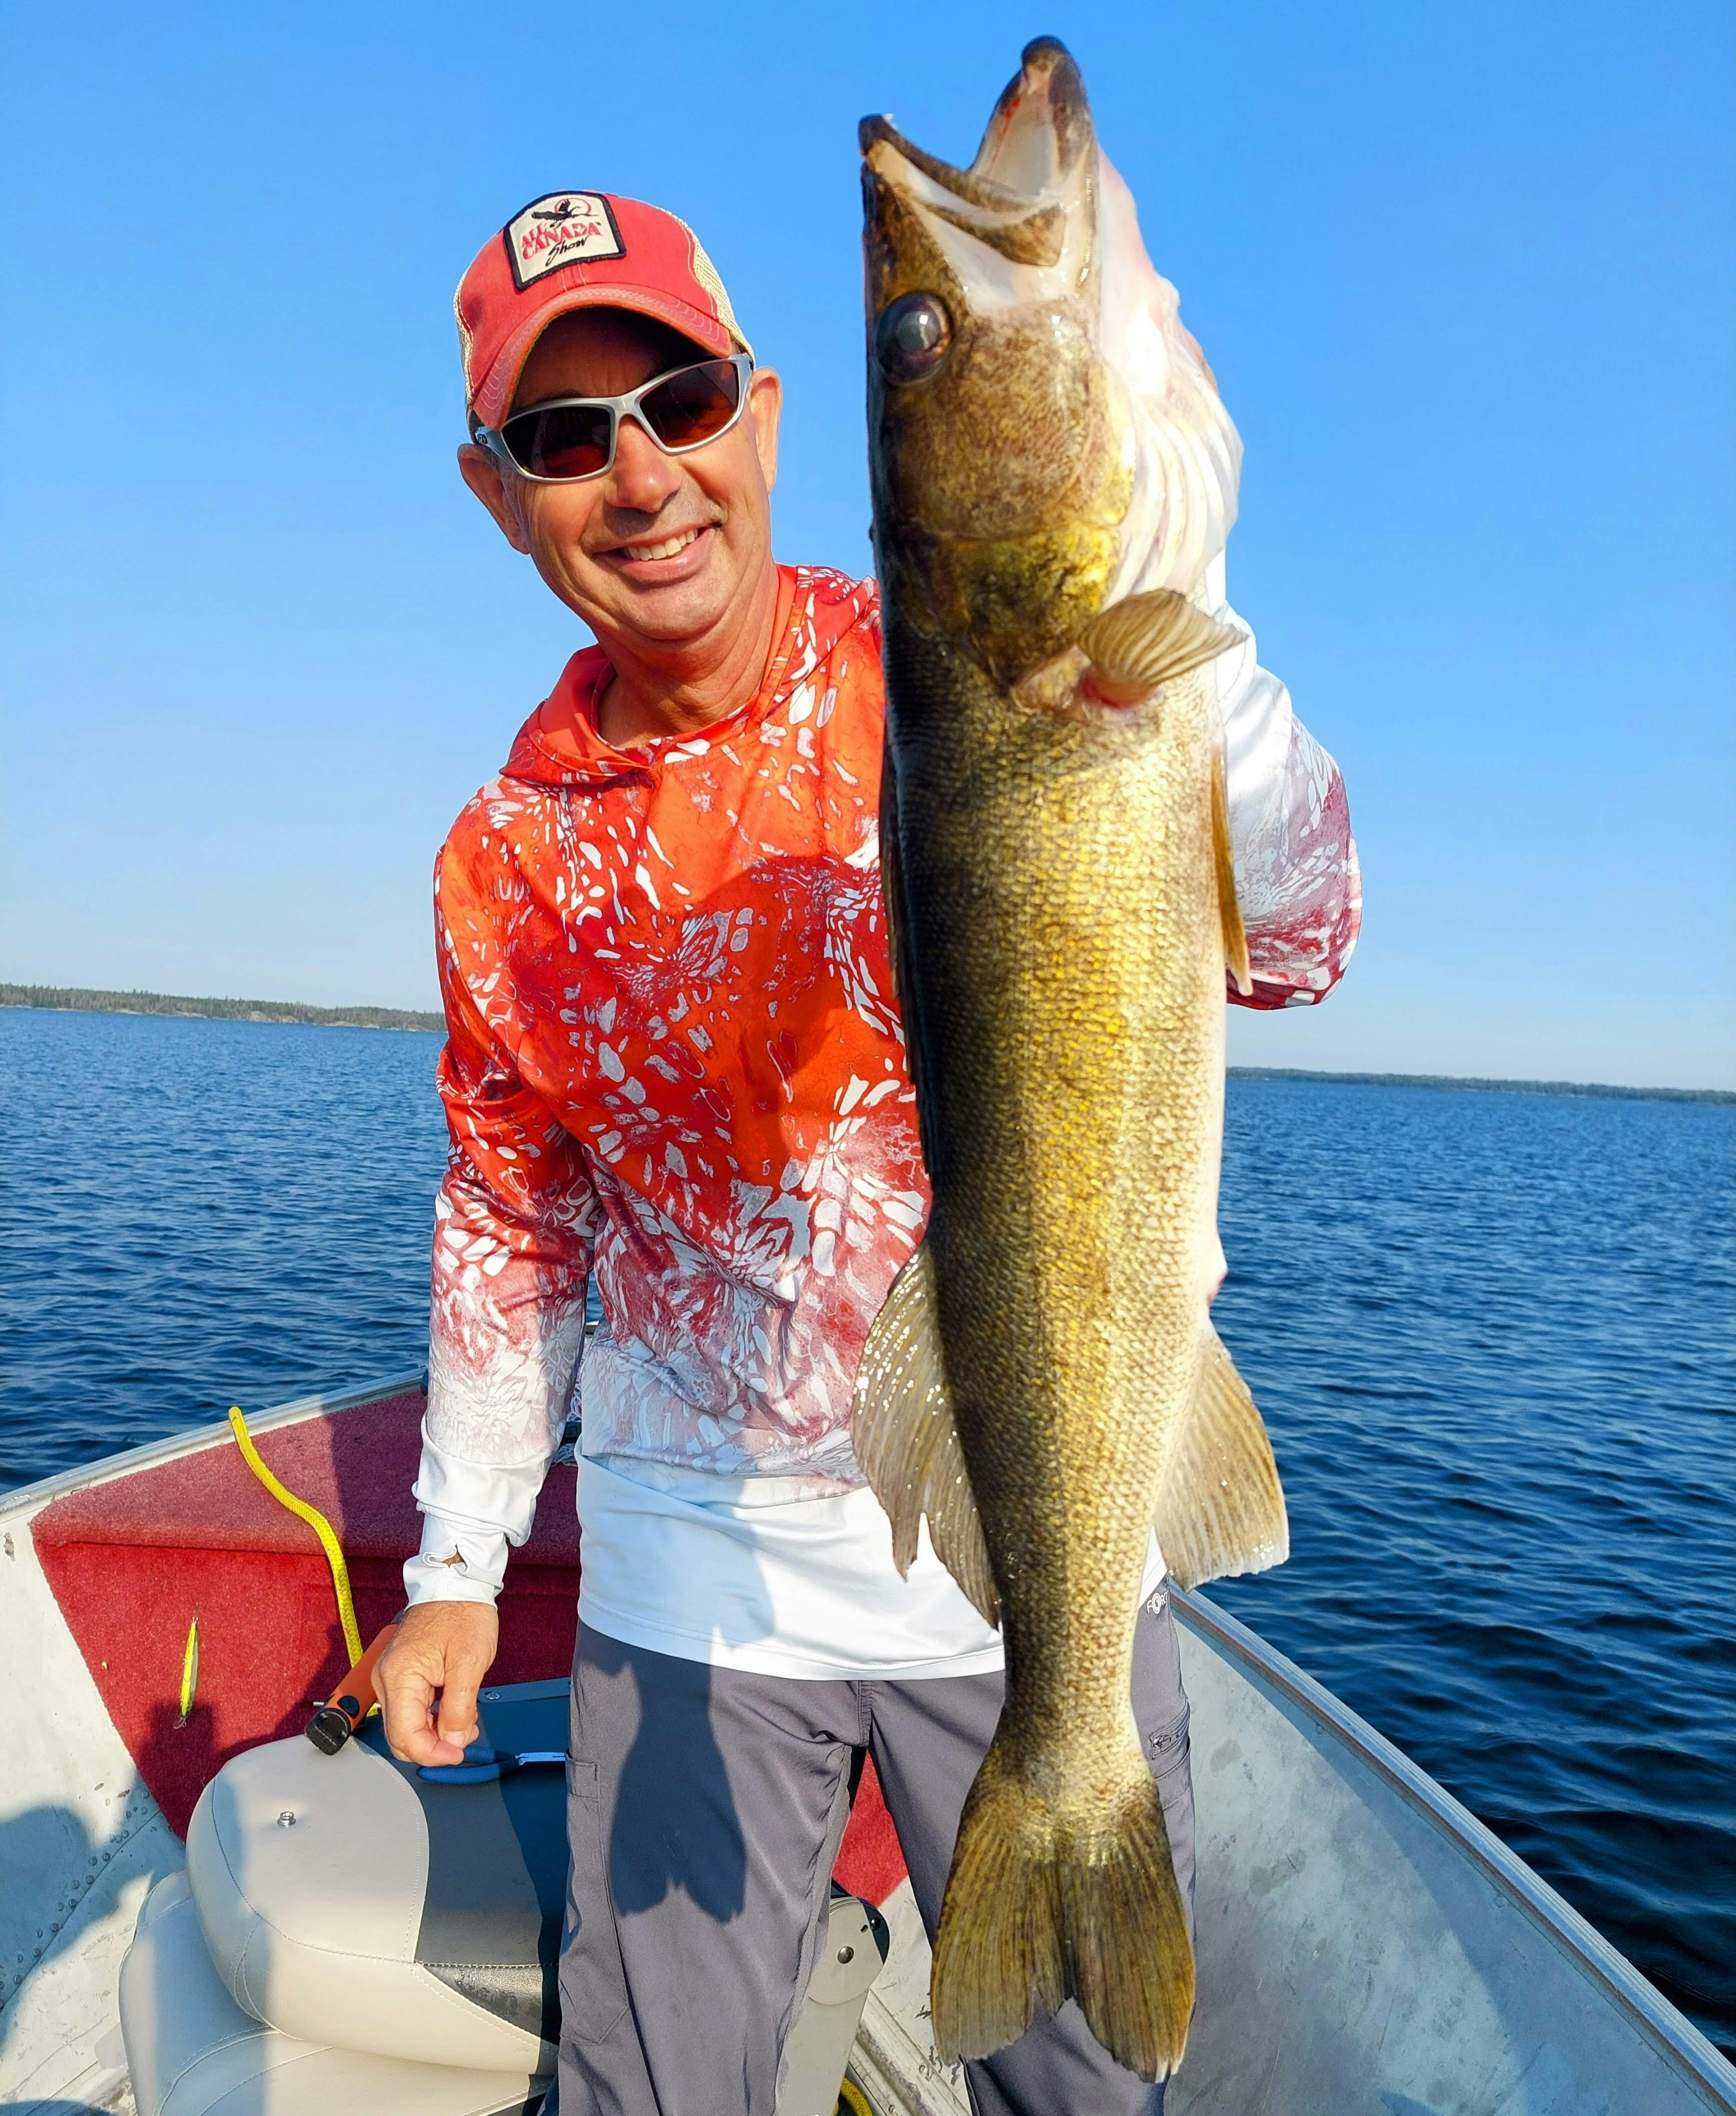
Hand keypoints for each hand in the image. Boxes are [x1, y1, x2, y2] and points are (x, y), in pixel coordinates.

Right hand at [375, 1601, 499, 1765]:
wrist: (457, 1582)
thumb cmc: (463, 1613)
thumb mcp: (469, 1663)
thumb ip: (459, 1709)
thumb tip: (452, 1743)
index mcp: (398, 1676)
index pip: (405, 1735)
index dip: (433, 1754)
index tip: (458, 1754)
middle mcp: (386, 1679)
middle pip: (401, 1735)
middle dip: (434, 1745)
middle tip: (465, 1737)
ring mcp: (391, 1677)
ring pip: (406, 1725)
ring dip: (435, 1732)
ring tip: (465, 1720)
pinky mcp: (400, 1675)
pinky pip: (411, 1709)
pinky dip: (432, 1718)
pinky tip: (454, 1710)